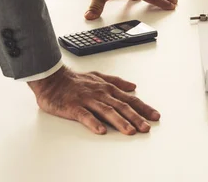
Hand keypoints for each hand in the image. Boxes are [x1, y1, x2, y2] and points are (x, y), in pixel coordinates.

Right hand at [28, 66, 159, 134]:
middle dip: (136, 118)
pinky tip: (101, 130)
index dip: (143, 108)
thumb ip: (117, 82)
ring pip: (107, 111)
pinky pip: (85, 115)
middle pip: (122, 107)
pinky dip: (93, 122)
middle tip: (146, 128)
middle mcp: (101, 94)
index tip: (155, 116)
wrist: (52, 78)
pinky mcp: (74, 107)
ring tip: (130, 131)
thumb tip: (133, 86)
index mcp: (108, 88)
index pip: (130, 99)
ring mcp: (88, 100)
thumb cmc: (76, 80)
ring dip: (120, 122)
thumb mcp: (99, 77)